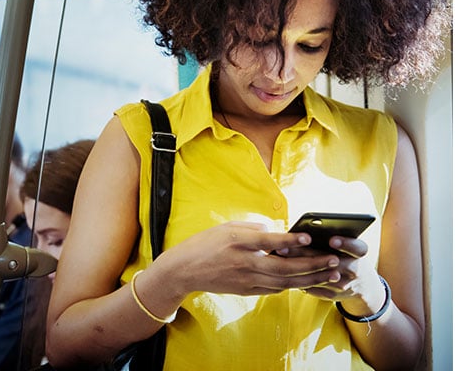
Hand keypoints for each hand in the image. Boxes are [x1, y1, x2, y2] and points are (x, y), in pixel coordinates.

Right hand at [163, 221, 341, 296]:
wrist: (184, 270)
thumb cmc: (205, 244)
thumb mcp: (227, 227)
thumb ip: (253, 228)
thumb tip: (276, 233)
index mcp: (238, 243)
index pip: (269, 241)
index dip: (290, 240)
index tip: (308, 237)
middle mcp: (244, 263)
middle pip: (284, 267)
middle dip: (312, 264)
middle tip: (333, 260)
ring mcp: (246, 280)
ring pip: (284, 282)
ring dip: (310, 279)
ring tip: (330, 274)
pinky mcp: (246, 291)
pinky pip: (274, 289)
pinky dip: (292, 285)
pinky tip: (306, 280)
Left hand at [279, 236, 380, 304]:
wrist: (361, 284)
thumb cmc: (346, 255)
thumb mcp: (346, 245)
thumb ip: (330, 237)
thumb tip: (304, 228)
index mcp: (359, 254)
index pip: (357, 248)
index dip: (346, 244)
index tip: (331, 239)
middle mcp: (355, 270)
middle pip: (332, 262)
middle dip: (307, 254)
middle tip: (285, 247)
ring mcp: (344, 285)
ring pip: (319, 276)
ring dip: (298, 267)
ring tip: (279, 257)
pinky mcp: (332, 295)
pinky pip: (313, 288)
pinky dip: (298, 278)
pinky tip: (281, 269)